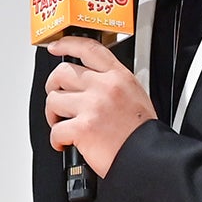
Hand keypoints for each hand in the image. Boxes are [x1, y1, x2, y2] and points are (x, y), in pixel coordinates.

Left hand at [44, 35, 155, 175]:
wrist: (148, 158)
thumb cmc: (141, 132)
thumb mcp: (135, 95)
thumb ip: (113, 84)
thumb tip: (91, 80)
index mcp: (118, 77)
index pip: (89, 49)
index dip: (67, 44)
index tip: (55, 47)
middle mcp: (104, 87)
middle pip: (62, 73)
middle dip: (53, 87)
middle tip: (57, 100)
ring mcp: (92, 106)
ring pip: (53, 100)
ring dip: (52, 115)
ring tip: (62, 124)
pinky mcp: (83, 128)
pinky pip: (55, 130)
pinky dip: (57, 140)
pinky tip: (65, 143)